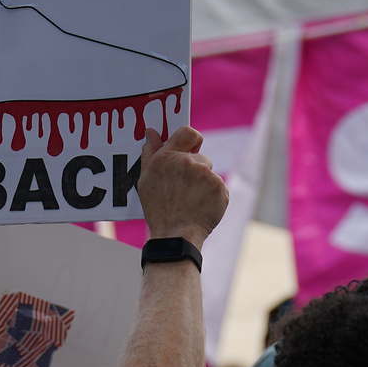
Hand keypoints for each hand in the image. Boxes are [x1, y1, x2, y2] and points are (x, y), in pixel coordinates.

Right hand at [138, 126, 227, 246]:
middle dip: (195, 170)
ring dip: (204, 184)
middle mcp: (187, 162)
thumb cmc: (158, 208)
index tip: (191, 148)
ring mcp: (206, 175)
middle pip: (200, 157)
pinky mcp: (220, 188)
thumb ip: (150, 152)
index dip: (191, 139)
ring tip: (191, 201)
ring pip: (209, 174)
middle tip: (184, 189)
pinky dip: (213, 196)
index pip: (187, 132)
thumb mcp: (146, 180)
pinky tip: (201, 207)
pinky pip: (218, 187)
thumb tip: (152, 132)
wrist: (175, 234)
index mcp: (167, 157)